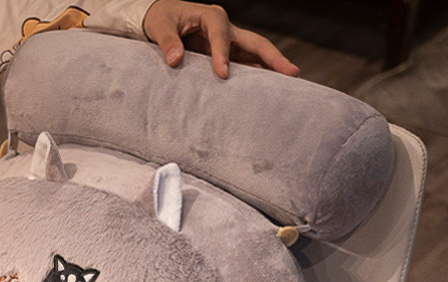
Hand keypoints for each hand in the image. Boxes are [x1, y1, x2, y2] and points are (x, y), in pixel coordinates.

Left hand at [143, 1, 298, 78]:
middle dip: (273, 57)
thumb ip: (167, 41)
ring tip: (288, 87)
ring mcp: (229, 43)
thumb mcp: (160, 25)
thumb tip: (175, 60)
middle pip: (255, 42)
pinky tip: (266, 93)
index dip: (223, 54)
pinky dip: (256, 78)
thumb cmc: (162, 19)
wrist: (162, 21)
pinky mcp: (226, 56)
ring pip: (255, 55)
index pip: (221, 34)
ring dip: (271, 70)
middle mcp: (225, 29)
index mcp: (211, 17)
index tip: (222, 75)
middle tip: (292, 73)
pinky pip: (244, 66)